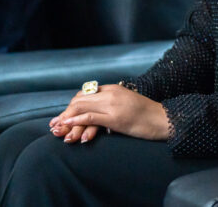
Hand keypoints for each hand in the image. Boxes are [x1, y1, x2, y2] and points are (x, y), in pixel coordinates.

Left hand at [48, 85, 169, 143]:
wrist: (163, 119)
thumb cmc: (146, 115)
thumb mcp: (127, 105)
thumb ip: (112, 104)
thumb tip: (97, 115)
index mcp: (114, 88)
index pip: (85, 94)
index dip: (71, 105)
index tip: (63, 117)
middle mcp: (111, 93)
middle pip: (80, 99)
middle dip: (65, 112)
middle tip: (54, 125)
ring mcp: (113, 104)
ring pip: (82, 107)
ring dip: (67, 119)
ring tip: (57, 129)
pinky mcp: (115, 117)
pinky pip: (90, 116)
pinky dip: (76, 120)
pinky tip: (68, 125)